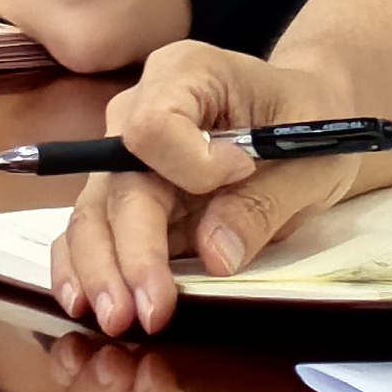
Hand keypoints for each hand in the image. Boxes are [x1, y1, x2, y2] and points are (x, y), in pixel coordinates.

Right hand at [51, 40, 383, 336]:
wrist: (302, 120)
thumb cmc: (307, 122)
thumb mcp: (309, 156)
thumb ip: (262, 202)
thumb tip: (214, 255)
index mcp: (187, 73)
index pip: (154, 125)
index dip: (188, 164)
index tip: (240, 175)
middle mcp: (139, 108)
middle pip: (118, 182)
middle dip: (131, 251)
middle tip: (149, 311)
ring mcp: (125, 154)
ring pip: (95, 213)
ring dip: (100, 270)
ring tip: (115, 319)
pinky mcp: (124, 194)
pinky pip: (91, 229)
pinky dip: (84, 267)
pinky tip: (82, 303)